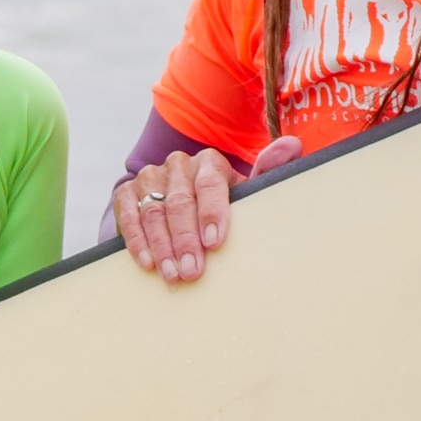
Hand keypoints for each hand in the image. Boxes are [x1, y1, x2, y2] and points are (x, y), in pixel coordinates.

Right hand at [112, 136, 300, 284]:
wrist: (182, 205)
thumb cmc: (222, 206)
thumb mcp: (245, 194)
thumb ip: (267, 173)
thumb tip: (293, 145)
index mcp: (210, 163)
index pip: (210, 184)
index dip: (212, 213)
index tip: (214, 243)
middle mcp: (179, 165)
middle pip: (180, 202)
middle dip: (186, 240)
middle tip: (192, 271)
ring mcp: (151, 177)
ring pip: (153, 211)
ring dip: (162, 246)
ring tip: (172, 275)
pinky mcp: (127, 191)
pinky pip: (128, 214)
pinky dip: (137, 240)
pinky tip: (147, 263)